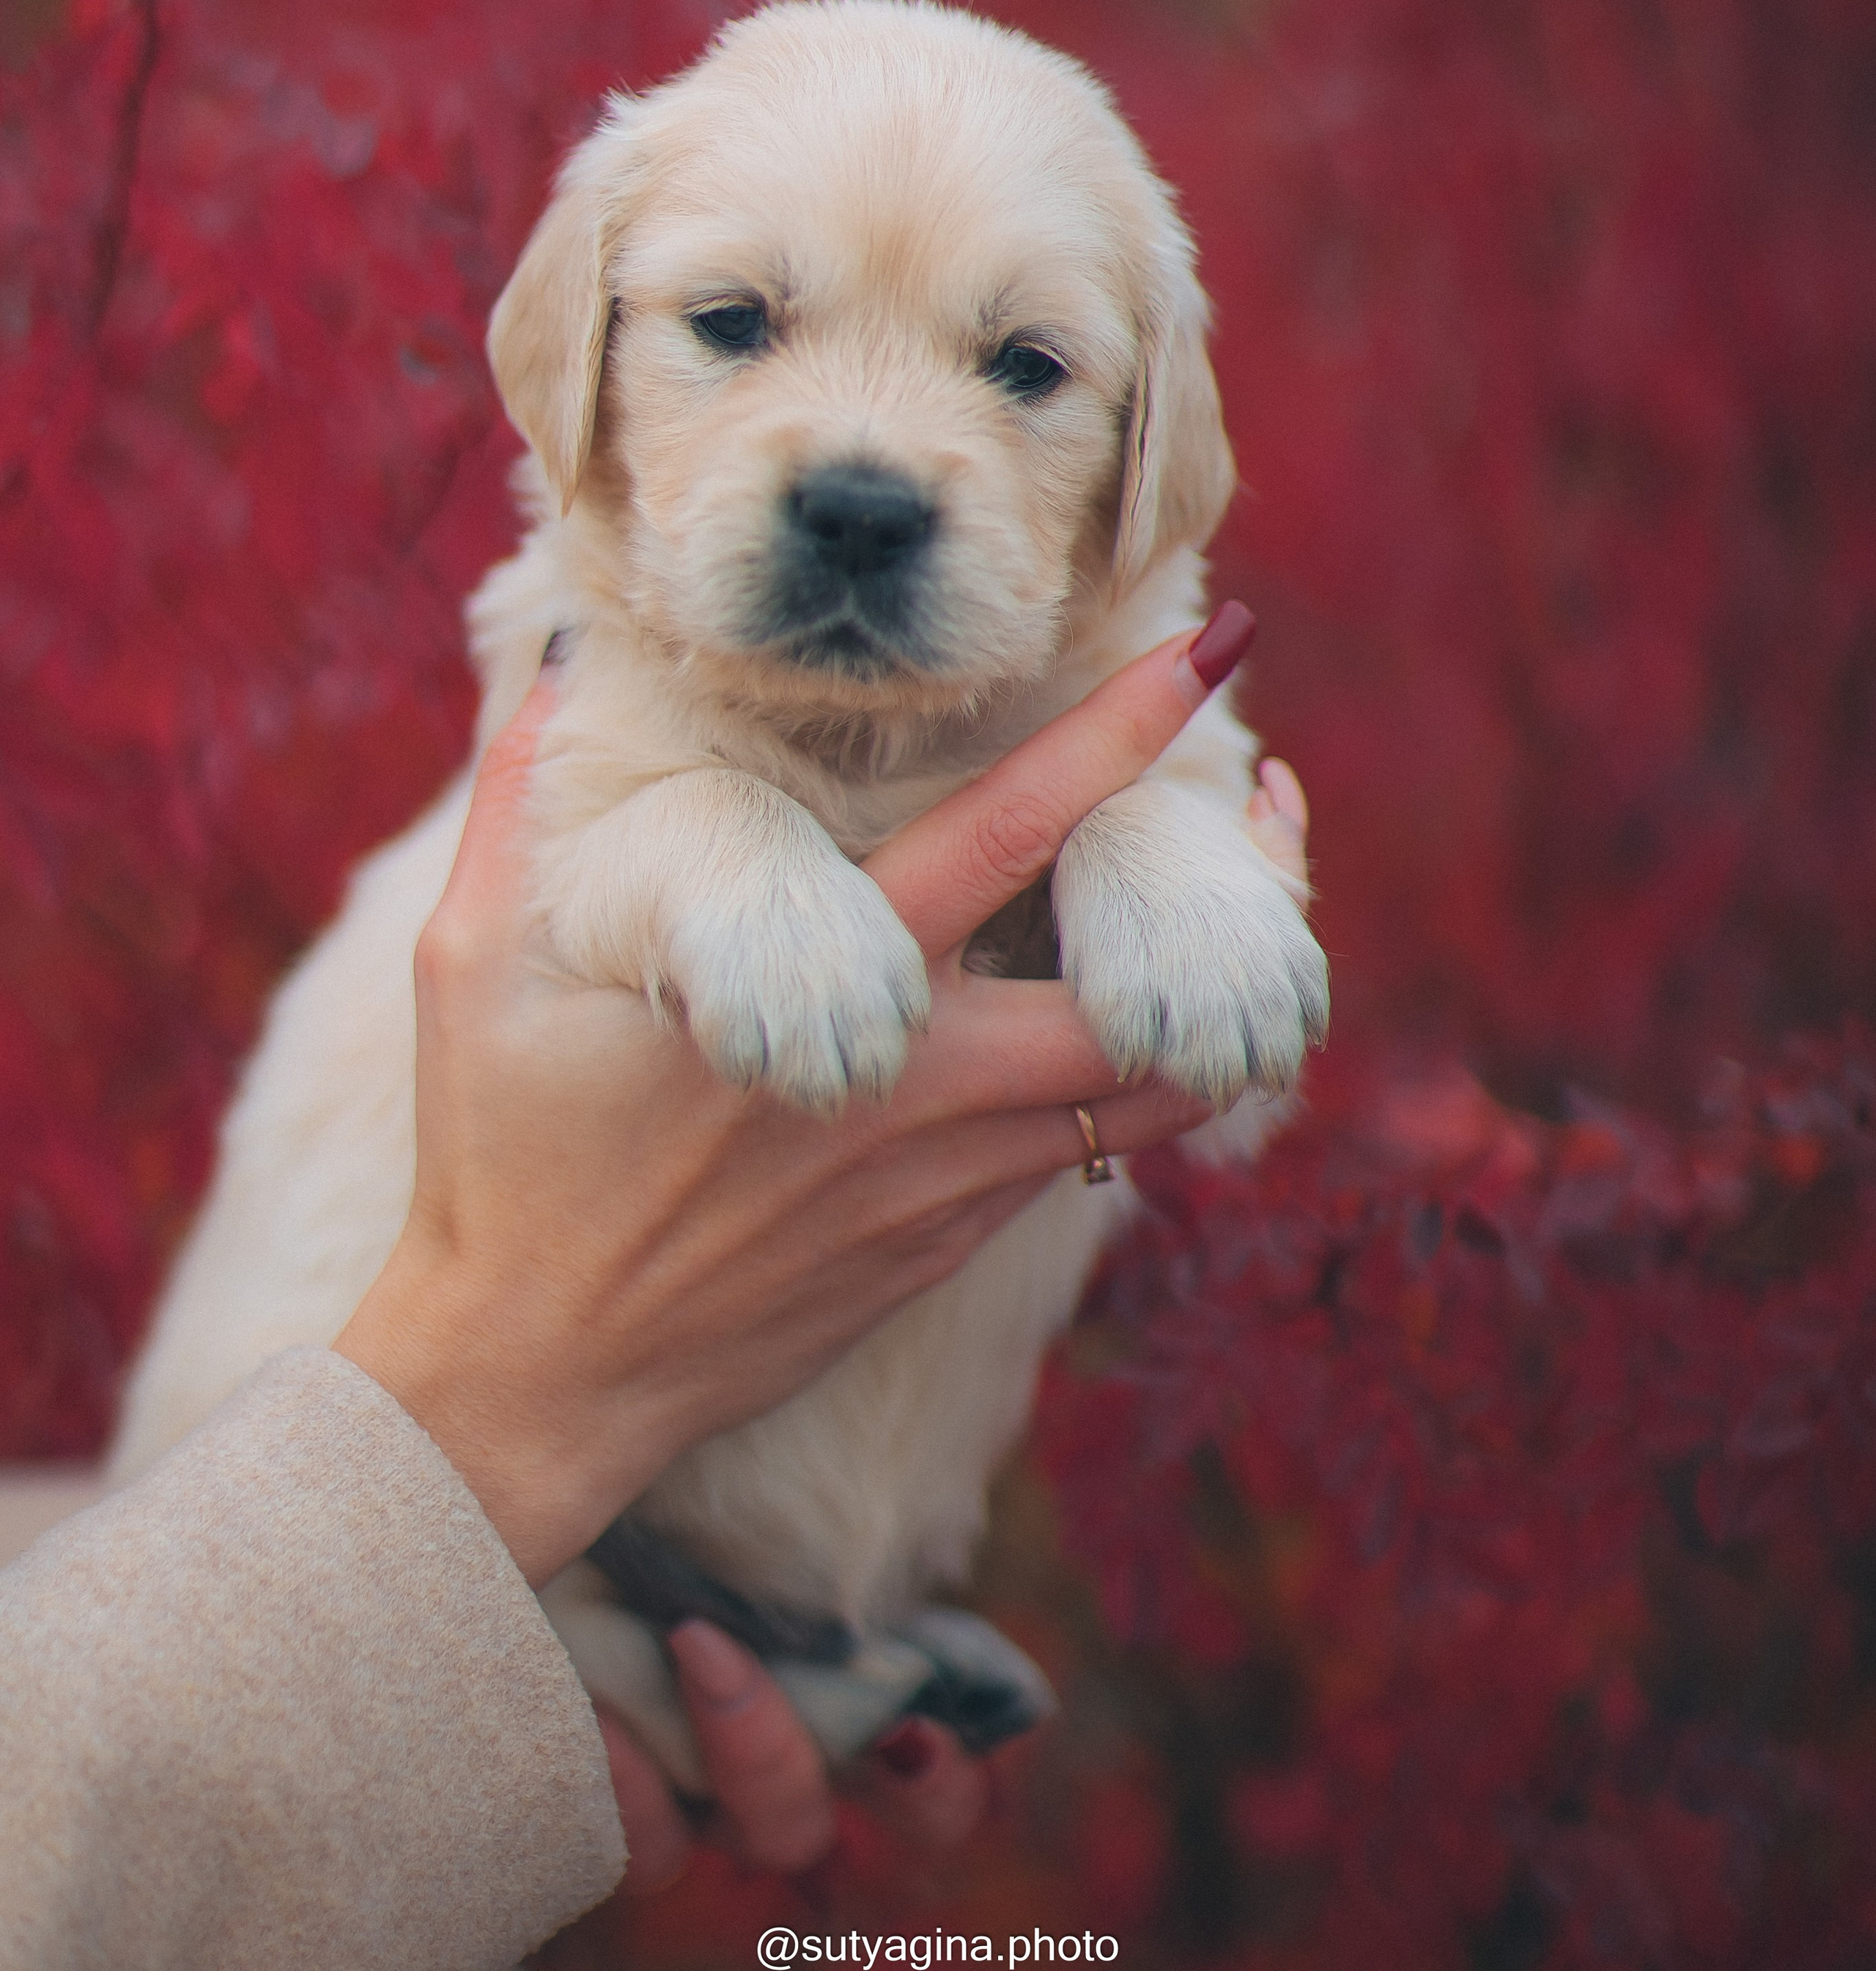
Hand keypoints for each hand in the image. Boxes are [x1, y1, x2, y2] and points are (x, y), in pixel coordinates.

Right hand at [573, 754, 1317, 1893]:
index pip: (1010, 835)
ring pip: (1153, 1086)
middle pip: (1153, 989)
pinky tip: (1115, 1009)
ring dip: (1213, 988)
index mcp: (827, 991)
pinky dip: (1131, 1074)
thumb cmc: (500, 1163)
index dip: (1119, 734)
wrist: (535, 1383)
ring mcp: (949, 1179)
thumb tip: (558, 652)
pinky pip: (1086, 1150)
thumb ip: (523, 798)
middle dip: (1241, 887)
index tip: (1205, 648)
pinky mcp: (950, 1244)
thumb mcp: (475, 966)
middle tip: (1264, 791)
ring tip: (1238, 905)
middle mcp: (922, 1086)